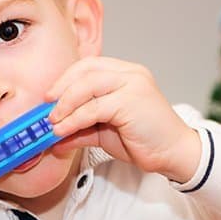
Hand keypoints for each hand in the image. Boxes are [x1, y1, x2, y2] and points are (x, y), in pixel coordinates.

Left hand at [45, 57, 200, 183]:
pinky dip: (74, 119)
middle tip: (47, 108)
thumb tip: (54, 135)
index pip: (89, 65)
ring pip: (87, 85)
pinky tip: (64, 130)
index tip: (49, 97)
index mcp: (126, 74)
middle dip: (61, 88)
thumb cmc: (144, 140)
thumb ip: (81, 128)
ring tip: (53, 123)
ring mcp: (133, 84)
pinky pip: (94, 107)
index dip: (66, 79)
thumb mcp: (105, 131)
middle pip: (86, 70)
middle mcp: (131, 73)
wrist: (174, 153)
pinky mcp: (131, 101)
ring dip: (65, 104)